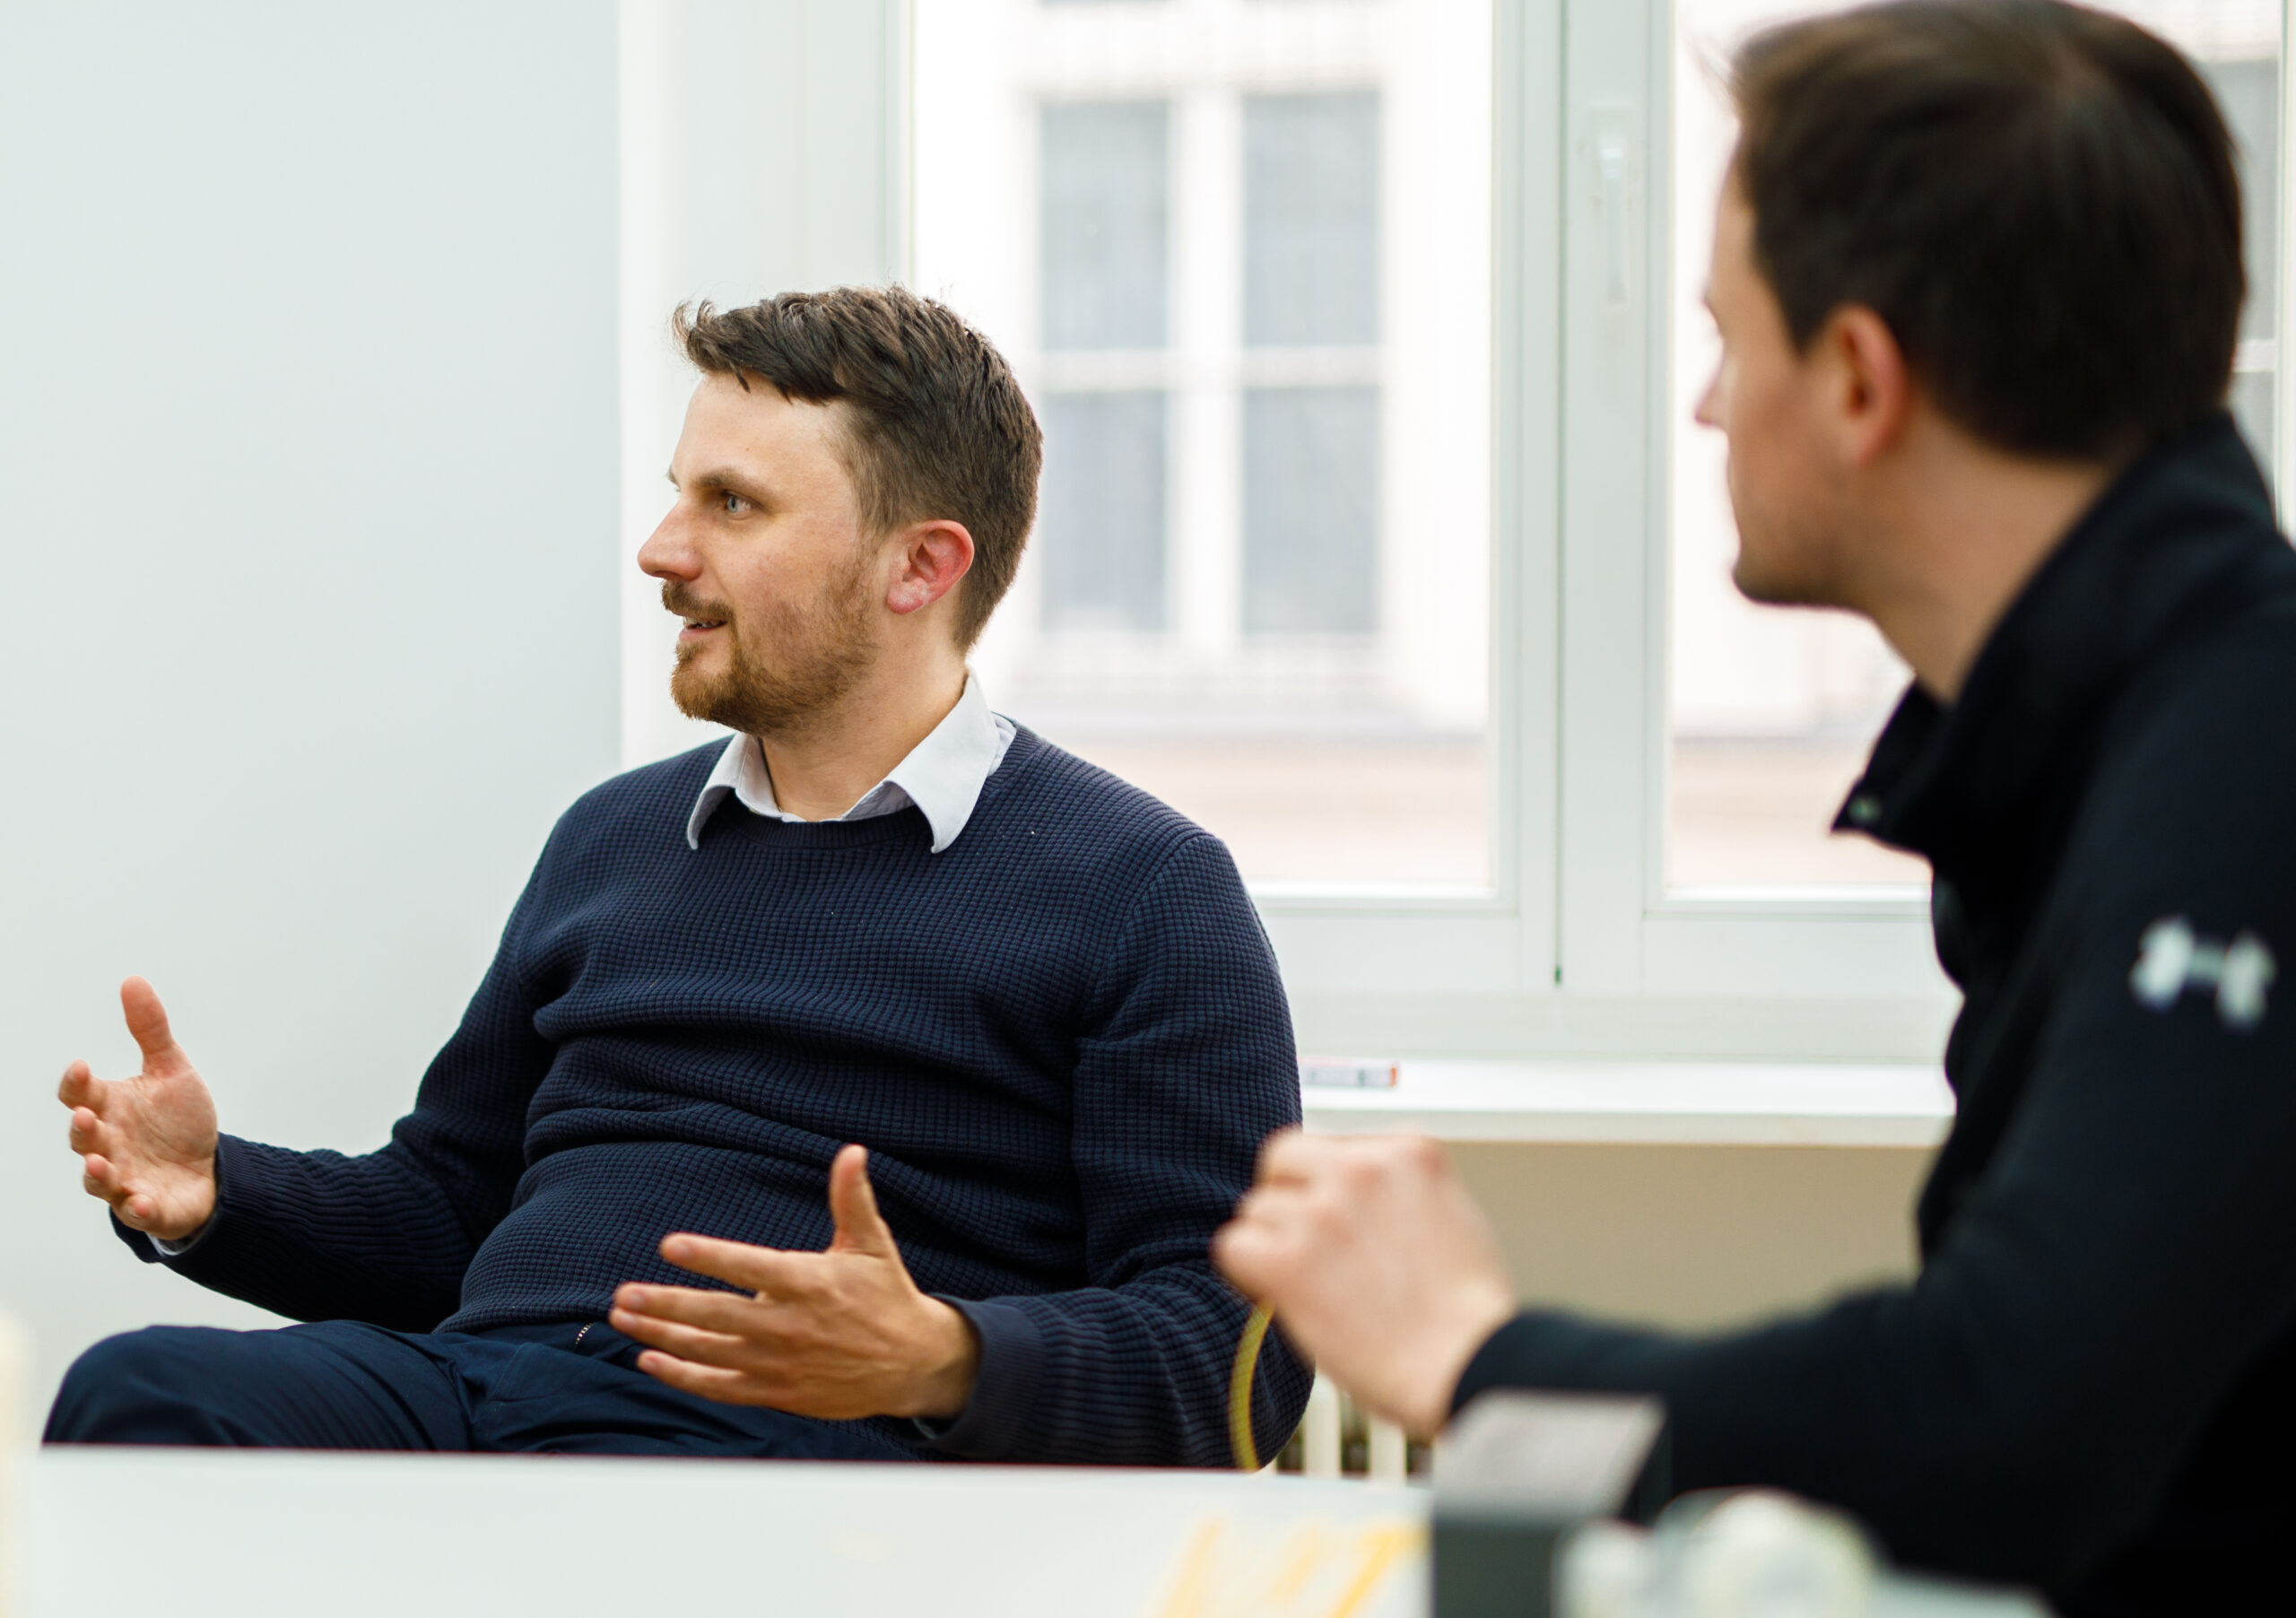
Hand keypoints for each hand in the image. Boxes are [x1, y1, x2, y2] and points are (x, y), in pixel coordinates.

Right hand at [58, 977, 219, 1242]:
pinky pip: (136, 1211)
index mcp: (111, 1107)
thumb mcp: (170, 1070)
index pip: (80, 1093)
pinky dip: (136, 1207)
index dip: (76, 1082)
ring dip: (97, 1174)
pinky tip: (143, 1200)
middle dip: (83, 1128)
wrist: (208, 1168)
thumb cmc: (179, 1121)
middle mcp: (109, 1143)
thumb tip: (132, 980)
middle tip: (87, 1116)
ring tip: (99, 1165)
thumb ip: (151, 1030)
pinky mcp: (147, 1206)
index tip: (82, 1065)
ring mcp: (124, 1177)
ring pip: (99, 1179)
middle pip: (83, 1137)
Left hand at [610, 1144, 980, 1421]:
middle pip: (715, 1316)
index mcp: (808, 1283)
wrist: (911, 1364)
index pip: (749, 1267)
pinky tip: (650, 1360)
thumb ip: (852, 1198)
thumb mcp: (872, 1244)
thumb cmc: (887, 1295)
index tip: (670, 1245)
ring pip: (708, 1352)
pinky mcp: (776, 1391)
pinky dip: (682, 1376)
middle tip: (624, 1294)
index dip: (709, 1256)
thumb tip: (852, 1151)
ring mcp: (778, 1363)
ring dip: (661, 1336)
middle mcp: (788, 1326)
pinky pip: (719, 1386)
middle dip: (665, 1304)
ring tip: (623, 1319)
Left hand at [1213, 1129, 1516, 1440]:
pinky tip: (1277, 1296)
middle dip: (1287, 1197)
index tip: (1338, 1222)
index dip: (1326, 1186)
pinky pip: (1232, 1246)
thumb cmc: (1467, 1315)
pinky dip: (1245, 1275)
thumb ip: (1401, 1192)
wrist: (1468, 1367)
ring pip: (1256, 1208)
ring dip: (1272, 1245)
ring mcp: (1323, 1212)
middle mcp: (1362, 1169)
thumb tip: (1354, 1200)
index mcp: (1410, 1151)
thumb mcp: (1453, 1217)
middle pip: (1283, 1157)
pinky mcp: (1289, 1261)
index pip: (1333, 1145)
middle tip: (1303, 1245)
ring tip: (1311, 1287)